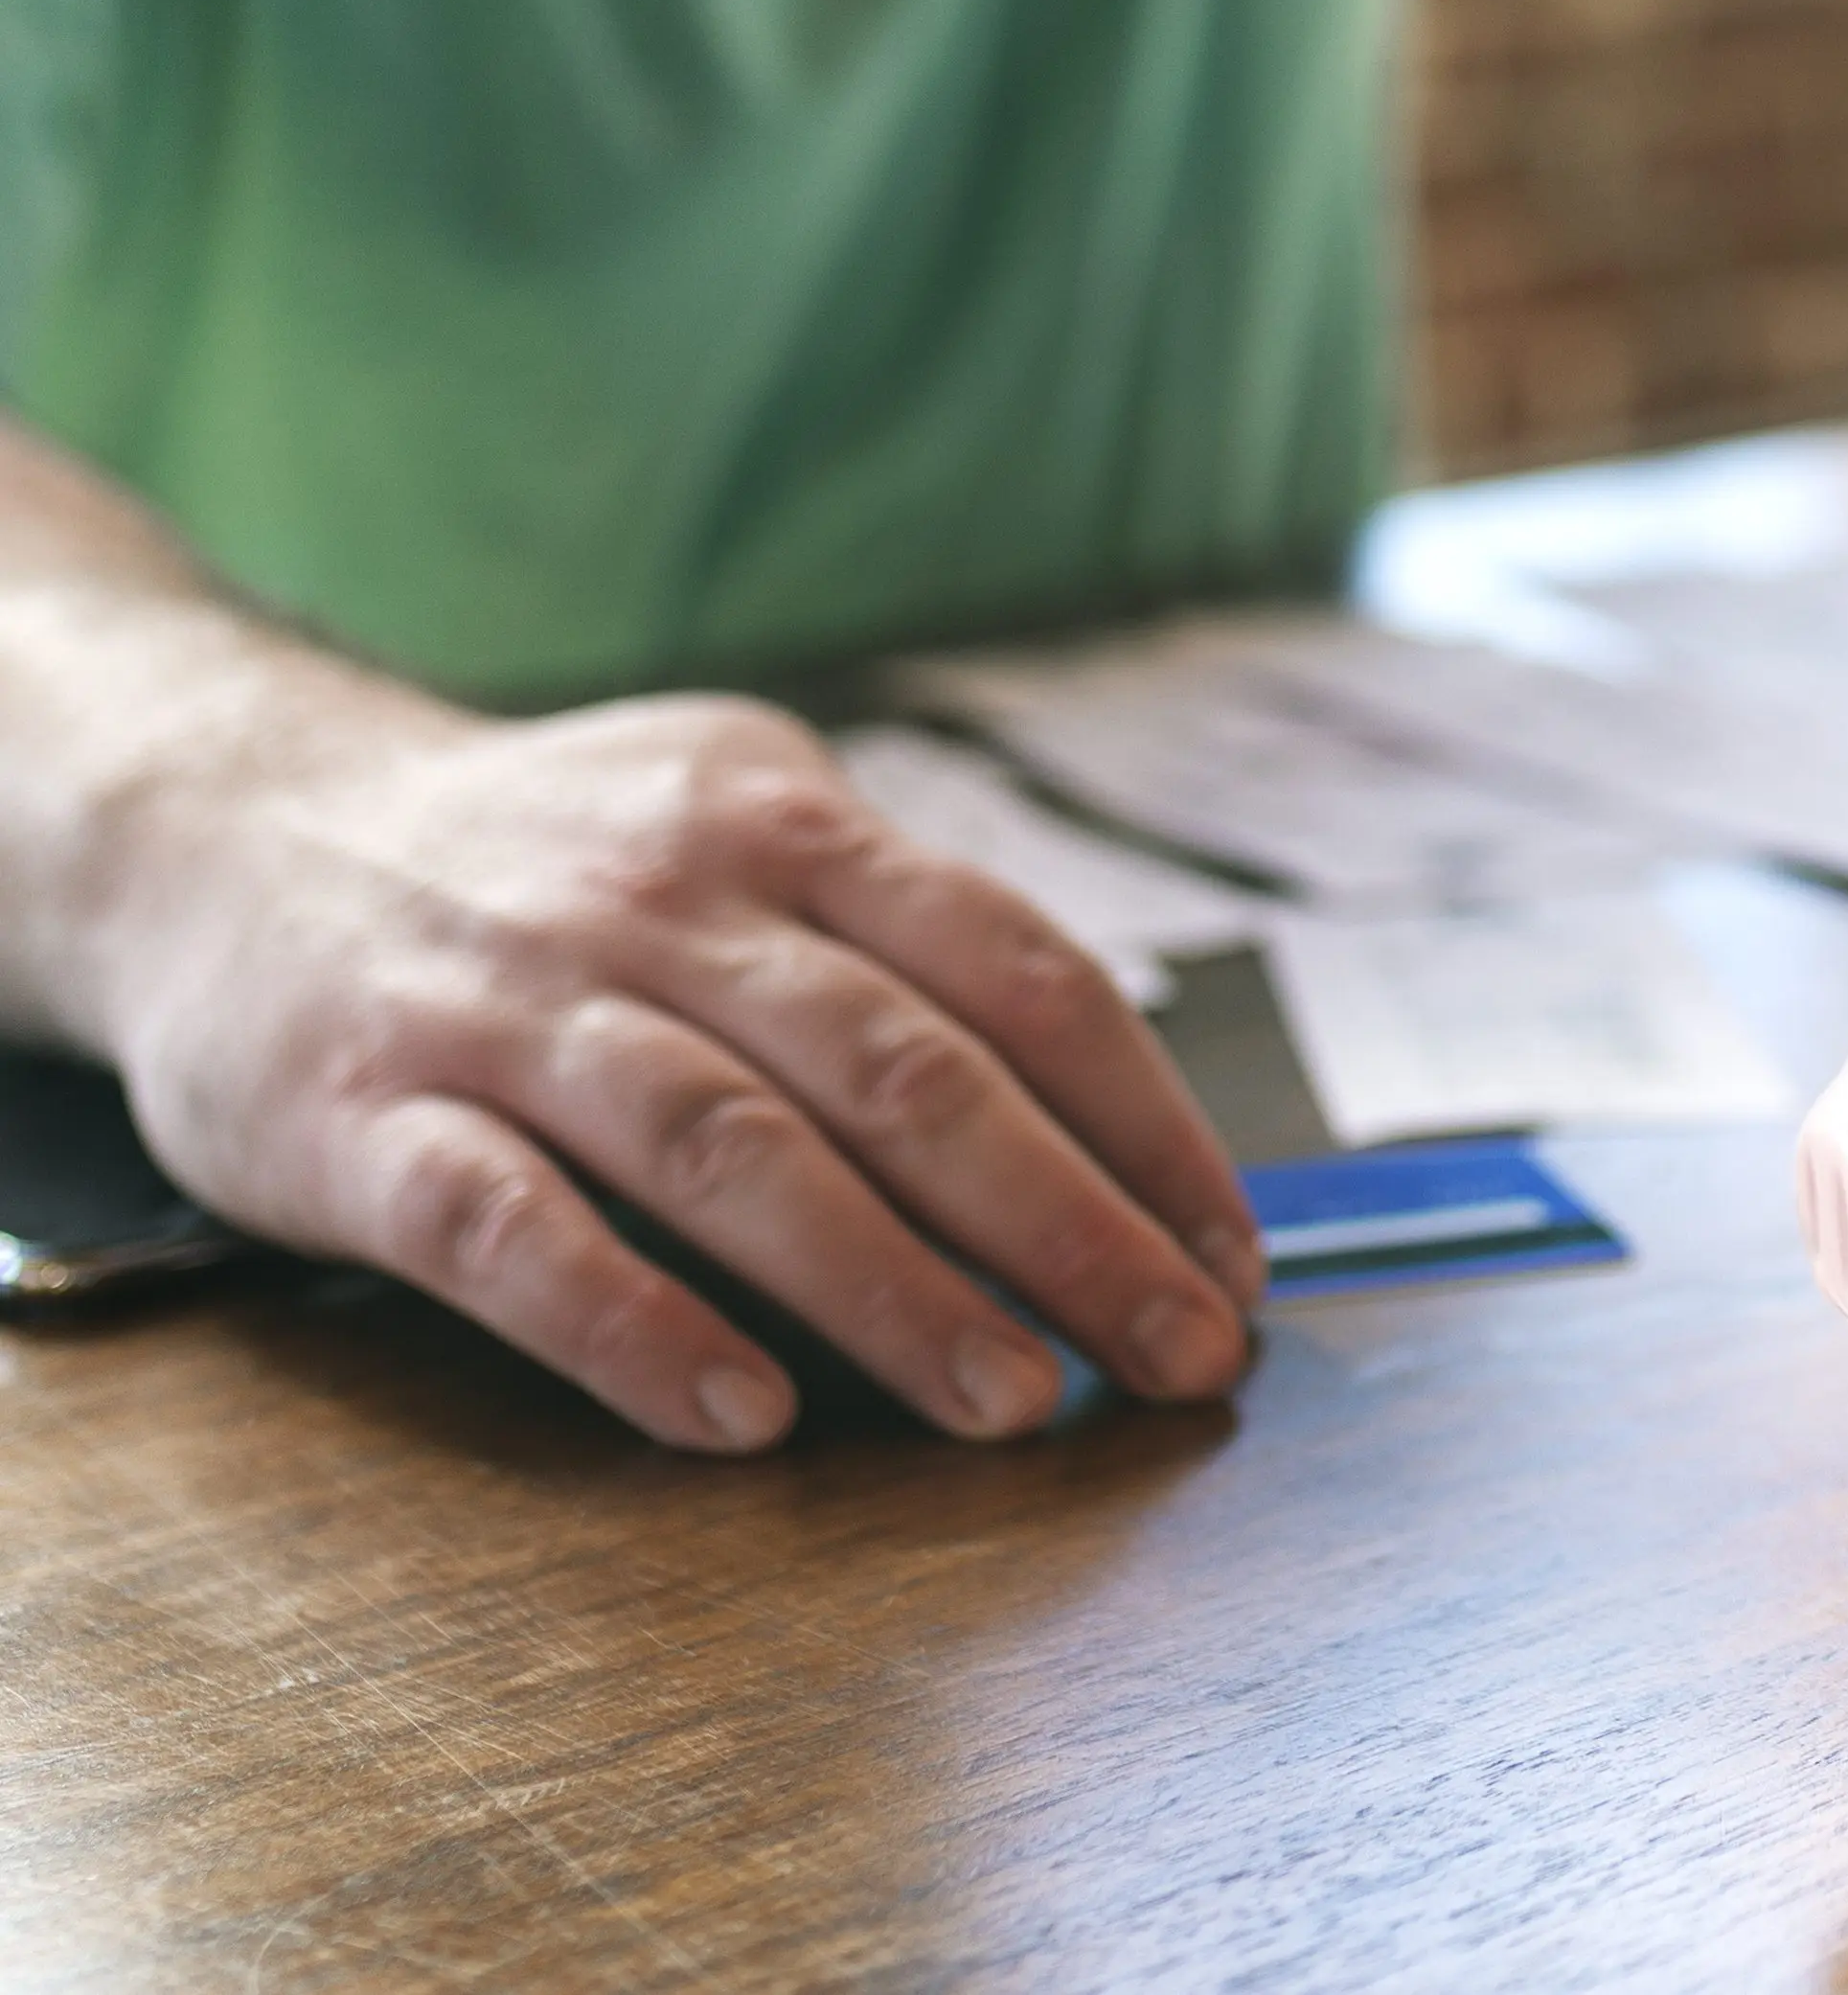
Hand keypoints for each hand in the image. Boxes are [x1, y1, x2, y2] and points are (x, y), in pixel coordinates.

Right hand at [72, 691, 1263, 1453]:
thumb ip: (904, 950)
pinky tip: (744, 1418)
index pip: (1021, 974)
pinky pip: (512, 1229)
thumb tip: (1117, 1138)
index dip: (1145, 1125)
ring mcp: (506, 1004)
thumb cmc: (551, 868)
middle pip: (906, 1067)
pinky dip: (637, 1326)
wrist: (224, 825)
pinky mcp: (359, 1116)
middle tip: (1175, 1353)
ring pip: (733, 1147)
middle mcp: (661, 897)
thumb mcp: (741, 831)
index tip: (1231, 1258)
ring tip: (1014, 1405)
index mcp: (788, 822)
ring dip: (891, 1288)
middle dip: (1067, 1223)